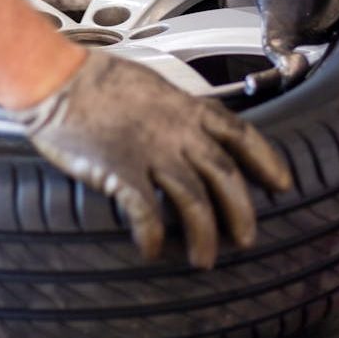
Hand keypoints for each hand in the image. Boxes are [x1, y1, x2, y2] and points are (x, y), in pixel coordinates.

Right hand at [15, 51, 291, 267]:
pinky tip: (151, 250)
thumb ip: (175, 109)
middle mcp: (176, 131)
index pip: (240, 133)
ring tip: (204, 259)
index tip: (281, 183)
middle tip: (246, 238)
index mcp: (186, 108)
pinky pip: (146, 213)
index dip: (265, 160)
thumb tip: (189, 126)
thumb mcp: (150, 85)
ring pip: (193, 201)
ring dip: (203, 235)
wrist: (57, 78)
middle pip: (224, 176)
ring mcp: (150, 152)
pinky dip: (152, 236)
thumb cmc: (97, 79)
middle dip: (241, 211)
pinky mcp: (120, 171)